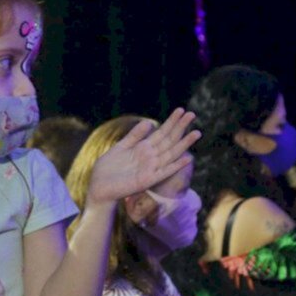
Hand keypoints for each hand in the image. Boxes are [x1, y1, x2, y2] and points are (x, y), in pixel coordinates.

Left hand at [86, 108, 200, 204]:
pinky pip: (164, 172)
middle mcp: (150, 157)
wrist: (98, 185)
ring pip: (171, 153)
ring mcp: (150, 168)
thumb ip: (134, 136)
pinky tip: (187, 158)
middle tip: (192, 114)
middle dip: (180, 127)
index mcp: (143, 148)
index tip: (181, 110)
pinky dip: (176, 165)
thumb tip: (149, 122)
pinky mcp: (147, 180)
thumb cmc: (108, 167)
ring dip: (183, 144)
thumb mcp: (121, 147)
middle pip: (169, 140)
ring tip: (196, 133)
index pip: (162, 132)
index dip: (171, 122)